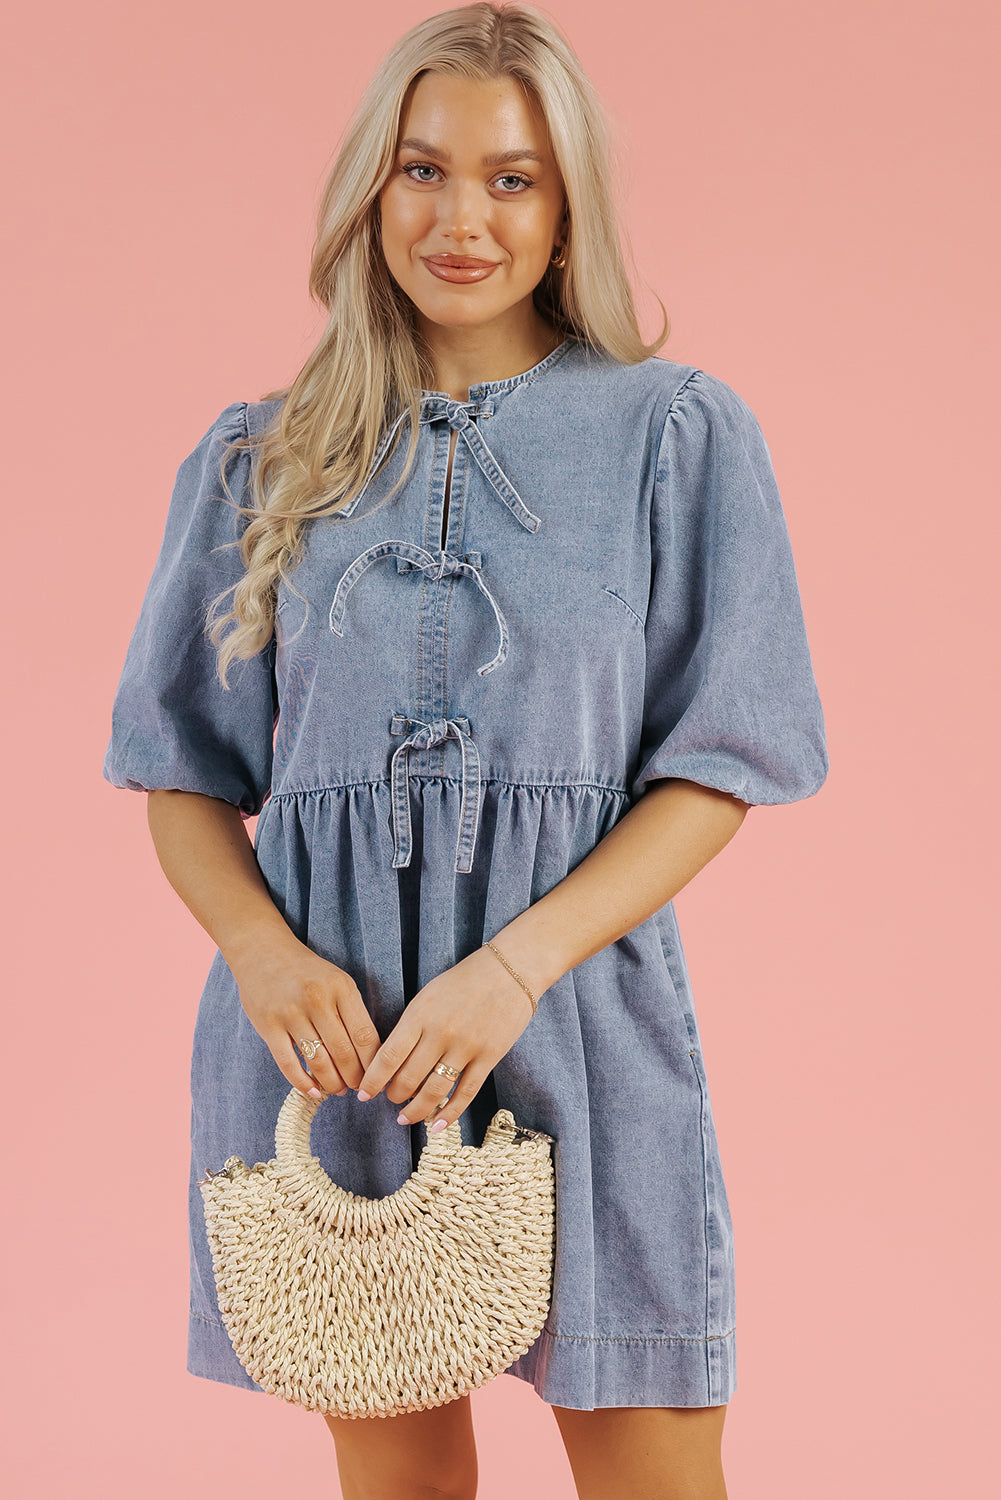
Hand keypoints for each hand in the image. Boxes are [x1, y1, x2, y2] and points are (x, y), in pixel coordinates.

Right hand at [227, 930, 381, 1101]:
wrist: (263, 952)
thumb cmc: (308, 973)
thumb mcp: (338, 982)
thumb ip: (353, 1013)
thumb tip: (370, 1056)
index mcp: (341, 988)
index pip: (365, 1036)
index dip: (373, 1064)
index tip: (376, 1077)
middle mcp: (317, 1000)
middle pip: (343, 1053)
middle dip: (354, 1078)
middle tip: (357, 1089)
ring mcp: (291, 1013)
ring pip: (318, 1061)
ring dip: (331, 1083)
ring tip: (337, 1089)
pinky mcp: (268, 1025)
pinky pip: (288, 1064)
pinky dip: (302, 1083)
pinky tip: (313, 1091)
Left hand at [354, 944, 536, 1131]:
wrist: (509, 970)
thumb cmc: (463, 981)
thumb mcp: (427, 996)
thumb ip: (410, 1026)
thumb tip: (392, 1062)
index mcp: (420, 1015)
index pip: (388, 1057)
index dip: (373, 1081)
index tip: (363, 1094)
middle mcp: (440, 1033)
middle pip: (408, 1078)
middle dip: (394, 1096)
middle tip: (390, 1100)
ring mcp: (466, 1046)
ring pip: (434, 1091)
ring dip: (416, 1110)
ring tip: (406, 1117)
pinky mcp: (489, 1056)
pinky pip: (465, 1092)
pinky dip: (449, 1113)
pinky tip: (436, 1126)